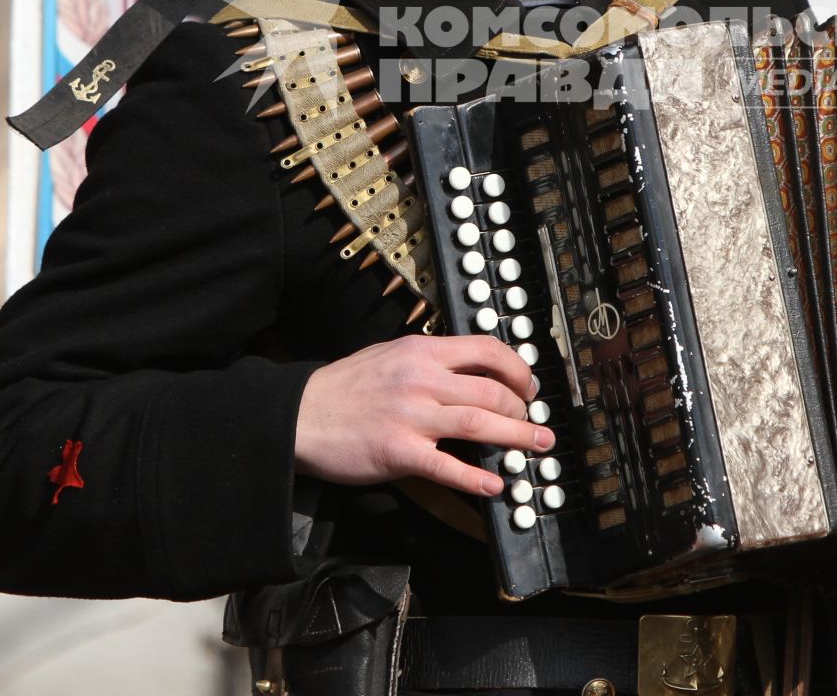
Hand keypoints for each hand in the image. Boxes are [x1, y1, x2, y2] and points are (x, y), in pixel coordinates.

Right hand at [293, 333, 552, 496]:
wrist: (299, 415)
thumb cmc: (343, 388)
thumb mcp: (389, 356)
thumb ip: (429, 362)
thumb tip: (471, 372)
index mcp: (422, 351)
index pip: (486, 350)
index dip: (518, 369)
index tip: (530, 387)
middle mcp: (421, 379)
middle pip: (491, 391)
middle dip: (522, 410)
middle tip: (535, 425)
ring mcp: (411, 416)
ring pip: (479, 424)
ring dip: (516, 438)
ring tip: (537, 447)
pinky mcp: (398, 452)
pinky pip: (447, 467)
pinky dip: (475, 479)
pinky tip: (494, 486)